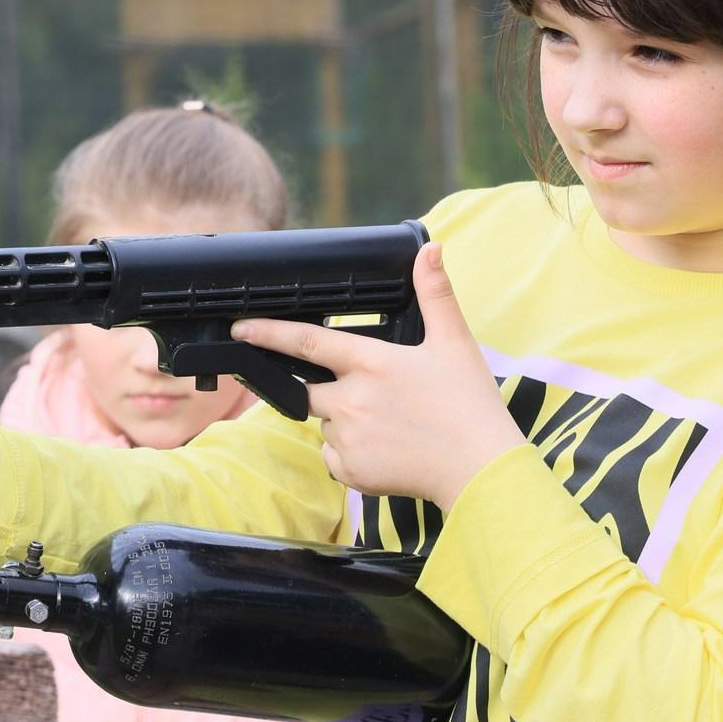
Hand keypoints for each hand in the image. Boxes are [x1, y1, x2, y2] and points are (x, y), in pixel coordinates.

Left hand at [230, 242, 520, 509]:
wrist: (480, 470)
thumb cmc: (469, 406)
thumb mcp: (454, 342)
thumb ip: (435, 294)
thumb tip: (431, 250)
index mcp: (369, 363)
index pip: (305, 343)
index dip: (268, 333)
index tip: (242, 328)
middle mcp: (349, 400)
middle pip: (310, 388)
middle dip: (328, 388)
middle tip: (373, 396)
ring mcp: (347, 437)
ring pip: (326, 422)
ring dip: (343, 419)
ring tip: (391, 423)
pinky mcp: (350, 470)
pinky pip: (333, 456)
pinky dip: (350, 451)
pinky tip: (385, 448)